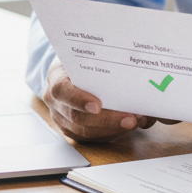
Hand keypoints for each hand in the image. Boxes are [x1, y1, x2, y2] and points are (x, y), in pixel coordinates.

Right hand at [43, 61, 159, 140]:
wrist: (72, 69)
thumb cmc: (84, 61)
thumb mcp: (90, 55)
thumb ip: (107, 63)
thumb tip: (136, 76)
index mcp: (56, 77)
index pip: (61, 90)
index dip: (78, 99)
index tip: (97, 106)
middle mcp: (55, 101)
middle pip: (76, 117)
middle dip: (107, 120)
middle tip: (131, 119)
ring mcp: (61, 118)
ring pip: (85, 132)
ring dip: (113, 130)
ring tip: (134, 122)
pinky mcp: (72, 130)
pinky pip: (91, 138)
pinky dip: (111, 133)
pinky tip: (127, 127)